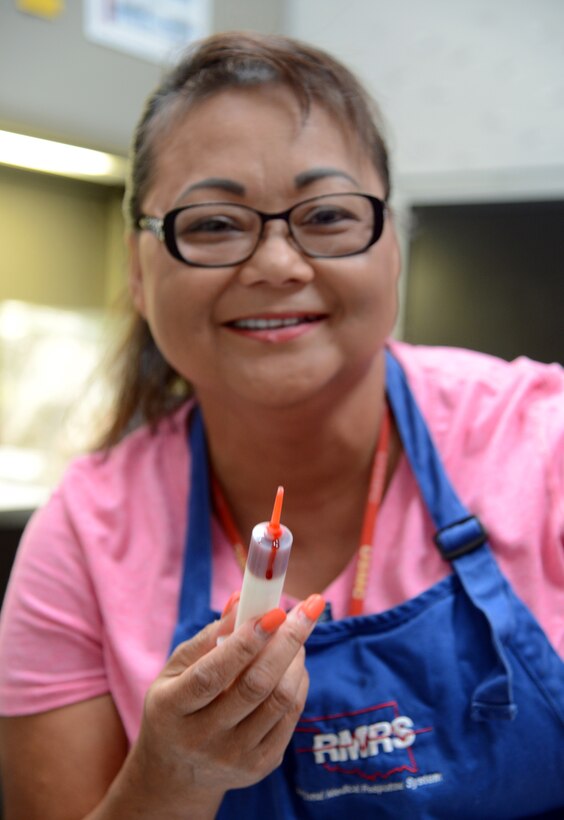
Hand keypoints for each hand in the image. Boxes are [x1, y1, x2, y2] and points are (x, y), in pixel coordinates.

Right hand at [126, 594, 324, 815]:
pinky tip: (294, 663)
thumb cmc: (176, 705)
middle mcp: (201, 739)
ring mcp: (233, 757)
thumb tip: (242, 600)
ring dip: (296, 658)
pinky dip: (299, 682)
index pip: (211, 674)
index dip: (245, 642)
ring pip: (280, 700)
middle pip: (255, 686)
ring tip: (297, 631)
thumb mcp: (175, 669)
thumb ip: (207, 636)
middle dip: (287, 641)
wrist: (177, 772)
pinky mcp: (259, 766)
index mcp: (171, 709)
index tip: (275, 611)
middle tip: (307, 609)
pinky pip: (290, 717)